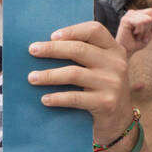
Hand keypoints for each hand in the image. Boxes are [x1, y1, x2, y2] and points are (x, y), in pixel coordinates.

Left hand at [27, 21, 134, 142]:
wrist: (119, 121)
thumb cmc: (102, 89)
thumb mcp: (101, 68)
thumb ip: (85, 55)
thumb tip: (44, 46)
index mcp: (114, 50)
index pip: (94, 30)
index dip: (72, 30)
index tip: (51, 35)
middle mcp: (116, 64)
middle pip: (79, 49)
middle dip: (52, 49)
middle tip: (32, 50)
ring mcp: (112, 83)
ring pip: (73, 73)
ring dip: (49, 75)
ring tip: (32, 78)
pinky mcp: (106, 103)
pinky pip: (75, 97)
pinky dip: (57, 98)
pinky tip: (44, 99)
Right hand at [115, 8, 151, 58]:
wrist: (127, 50)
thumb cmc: (137, 42)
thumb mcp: (151, 32)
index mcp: (138, 14)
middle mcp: (133, 13)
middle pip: (151, 12)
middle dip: (150, 27)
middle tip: (144, 37)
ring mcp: (128, 15)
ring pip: (146, 19)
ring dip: (144, 32)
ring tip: (138, 37)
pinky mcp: (125, 19)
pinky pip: (140, 23)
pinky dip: (140, 32)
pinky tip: (134, 35)